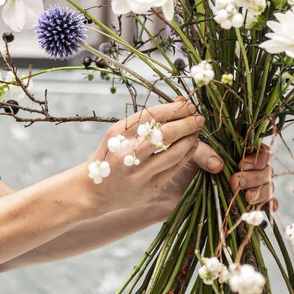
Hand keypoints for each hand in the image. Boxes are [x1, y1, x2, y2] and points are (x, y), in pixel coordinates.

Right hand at [84, 99, 203, 212]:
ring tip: (196, 132)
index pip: (152, 116)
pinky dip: (186, 156)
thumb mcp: (119, 133)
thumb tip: (180, 102)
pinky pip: (173, 170)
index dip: (174, 110)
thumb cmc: (111, 155)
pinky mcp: (148, 188)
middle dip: (186, 124)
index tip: (189, 106)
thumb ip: (146, 119)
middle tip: (199, 118)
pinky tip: (191, 147)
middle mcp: (127, 153)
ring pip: (172, 154)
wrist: (94, 190)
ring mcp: (138, 173)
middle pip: (164, 134)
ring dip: (189, 141)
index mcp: (119, 134)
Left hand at [150, 143, 275, 217]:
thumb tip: (219, 164)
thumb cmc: (178, 167)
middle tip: (235, 182)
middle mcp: (244, 167)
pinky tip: (269, 208)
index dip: (256, 156)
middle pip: (265, 169)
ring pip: (267, 186)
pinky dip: (269, 205)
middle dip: (254, 176)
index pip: (258, 149)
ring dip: (261, 192)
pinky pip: (265, 203)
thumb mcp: (188, 154)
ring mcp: (246, 185)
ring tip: (245, 197)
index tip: (241, 164)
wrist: (166, 193)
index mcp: (234, 150)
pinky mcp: (243, 203)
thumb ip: (203, 153)